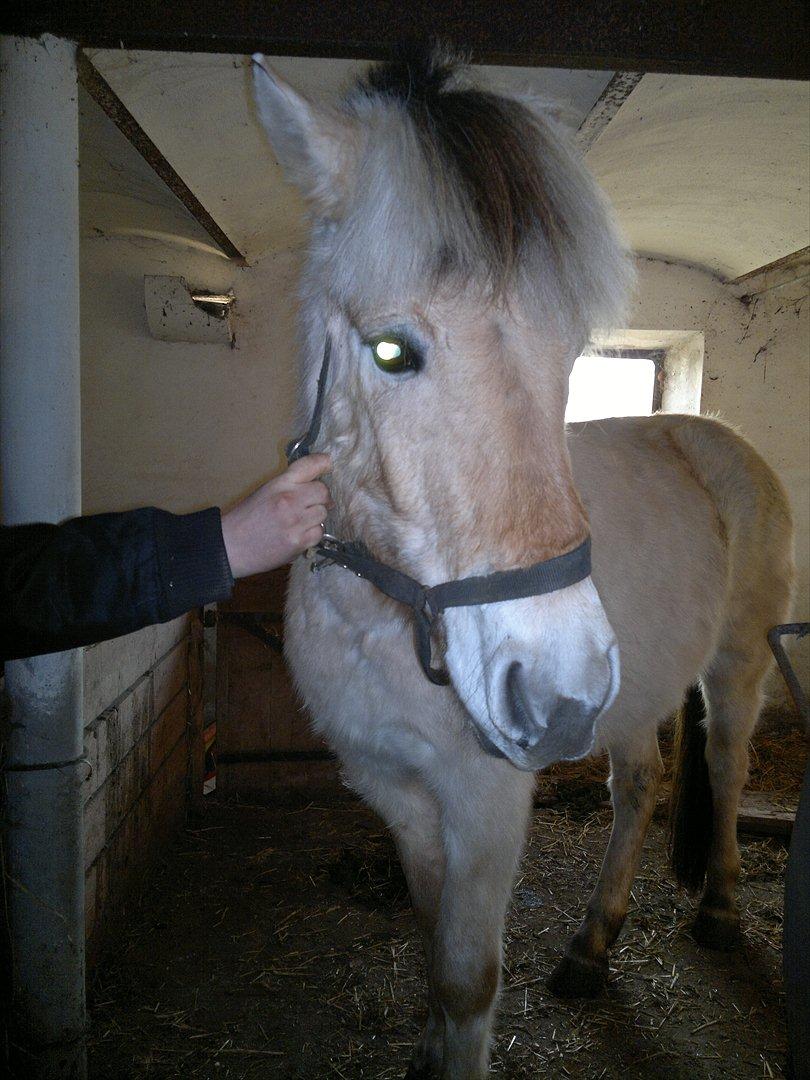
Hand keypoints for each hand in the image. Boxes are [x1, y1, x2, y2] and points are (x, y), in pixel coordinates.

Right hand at [220, 454, 331, 577]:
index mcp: (279, 484)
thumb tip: (315, 483)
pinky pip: (318, 533)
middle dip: (321, 498)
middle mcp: (290, 499)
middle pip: (323, 492)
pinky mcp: (298, 542)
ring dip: (316, 517)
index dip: (324, 463)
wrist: (231, 546)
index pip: (310, 466)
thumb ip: (289, 485)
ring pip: (323, 513)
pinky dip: (312, 534)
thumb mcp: (265, 491)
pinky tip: (298, 534)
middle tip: (312, 504)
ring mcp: (296, 522)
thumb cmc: (246, 518)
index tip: (328, 464)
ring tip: (300, 521)